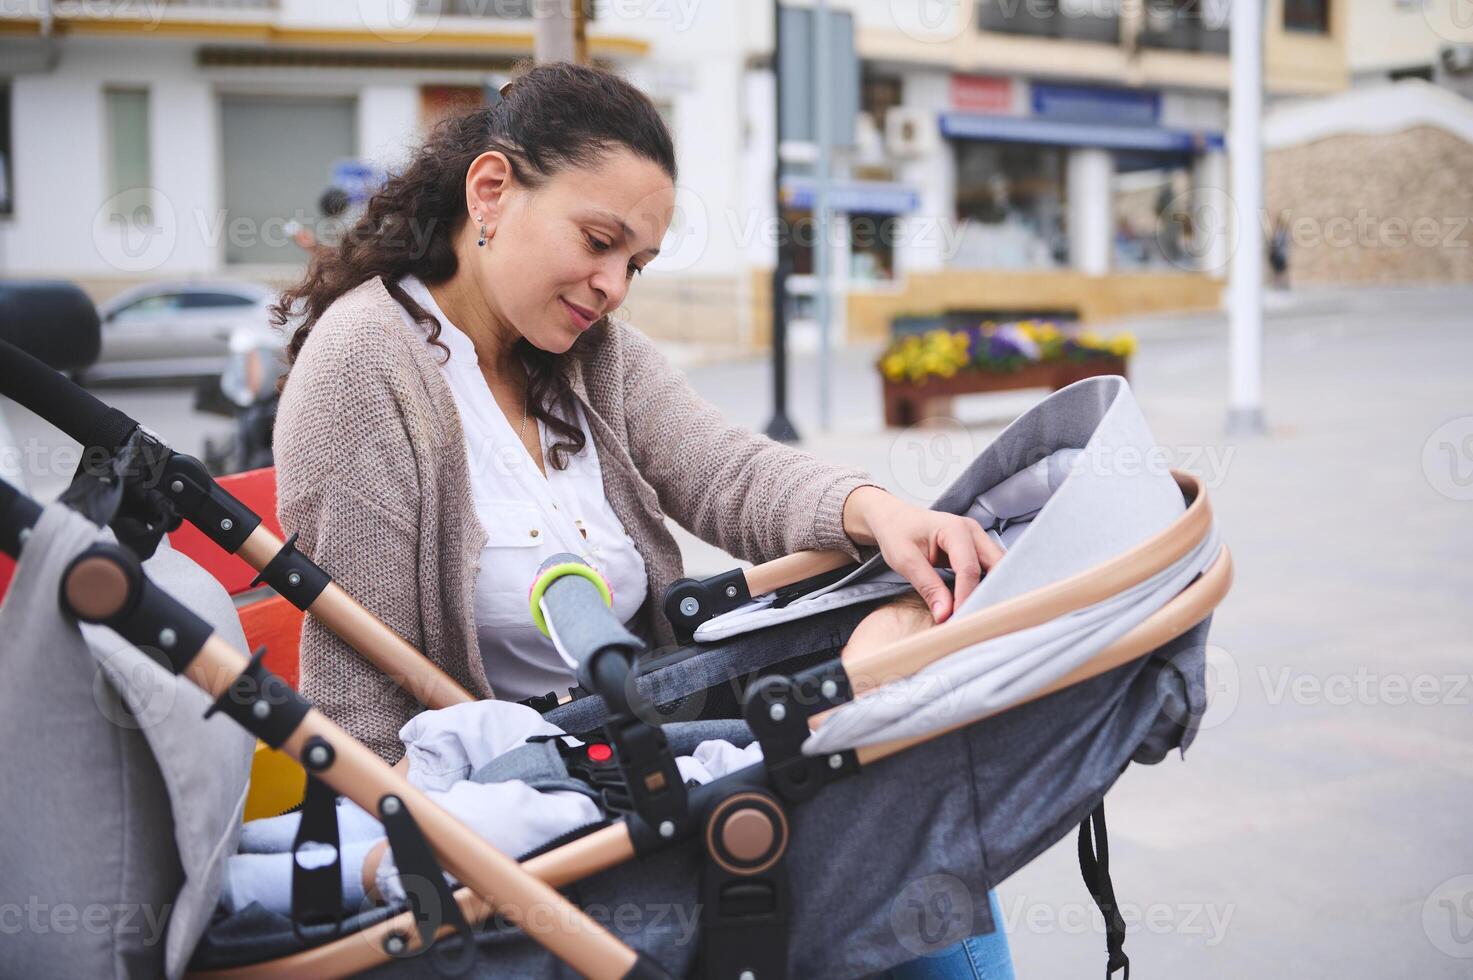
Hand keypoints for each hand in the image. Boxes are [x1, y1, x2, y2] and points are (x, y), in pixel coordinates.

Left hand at [842, 486, 1003, 623]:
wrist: (894, 518)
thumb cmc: (897, 534)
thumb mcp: (905, 560)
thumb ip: (927, 587)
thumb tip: (945, 614)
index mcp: (954, 528)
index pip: (968, 568)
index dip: (966, 595)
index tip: (958, 618)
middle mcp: (972, 531)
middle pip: (995, 565)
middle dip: (989, 592)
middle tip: (977, 618)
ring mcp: (978, 538)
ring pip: (998, 567)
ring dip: (991, 589)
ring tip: (979, 613)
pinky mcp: (977, 549)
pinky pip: (990, 568)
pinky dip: (987, 585)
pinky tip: (978, 602)